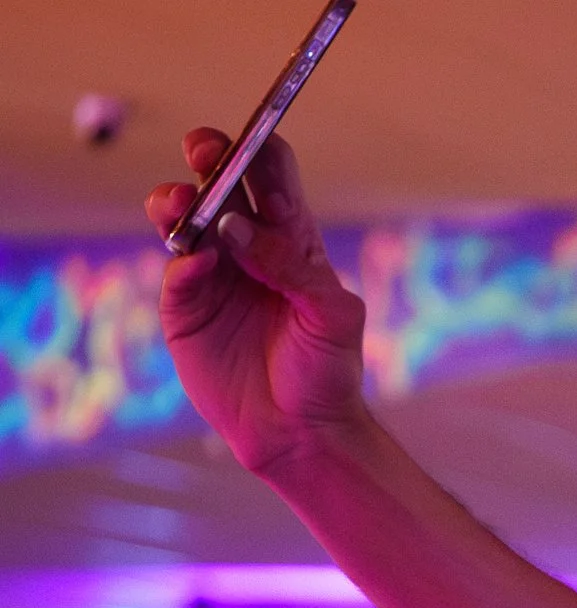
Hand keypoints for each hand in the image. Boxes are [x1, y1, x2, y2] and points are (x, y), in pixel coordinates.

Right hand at [143, 129, 370, 477]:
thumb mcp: (333, 317)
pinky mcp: (186, 306)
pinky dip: (183, 259)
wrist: (301, 432)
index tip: (249, 140)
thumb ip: (293, 268)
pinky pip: (176, 269)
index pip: (271, 174)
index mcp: (292, 239)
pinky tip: (198, 263)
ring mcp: (213, 273)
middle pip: (219, 179)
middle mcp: (248, 247)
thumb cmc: (327, 372)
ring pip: (184, 214)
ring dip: (178, 200)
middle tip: (204, 151)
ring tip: (185, 207)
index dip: (258, 148)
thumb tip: (236, 227)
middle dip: (208, 154)